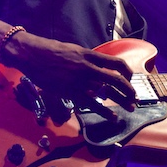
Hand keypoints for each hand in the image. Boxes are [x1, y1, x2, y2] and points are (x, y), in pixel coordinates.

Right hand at [3, 31, 135, 108]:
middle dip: (129, 90)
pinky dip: (105, 111)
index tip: (130, 79)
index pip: (117, 63)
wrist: (32, 54)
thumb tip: (98, 69)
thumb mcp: (74, 50)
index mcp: (90, 55)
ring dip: (122, 101)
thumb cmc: (51, 51)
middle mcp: (88, 67)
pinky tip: (113, 117)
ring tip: (131, 108)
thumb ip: (87, 59)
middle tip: (135, 98)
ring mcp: (80, 80)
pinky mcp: (71, 91)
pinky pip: (92, 103)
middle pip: (117, 79)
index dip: (128, 72)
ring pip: (107, 92)